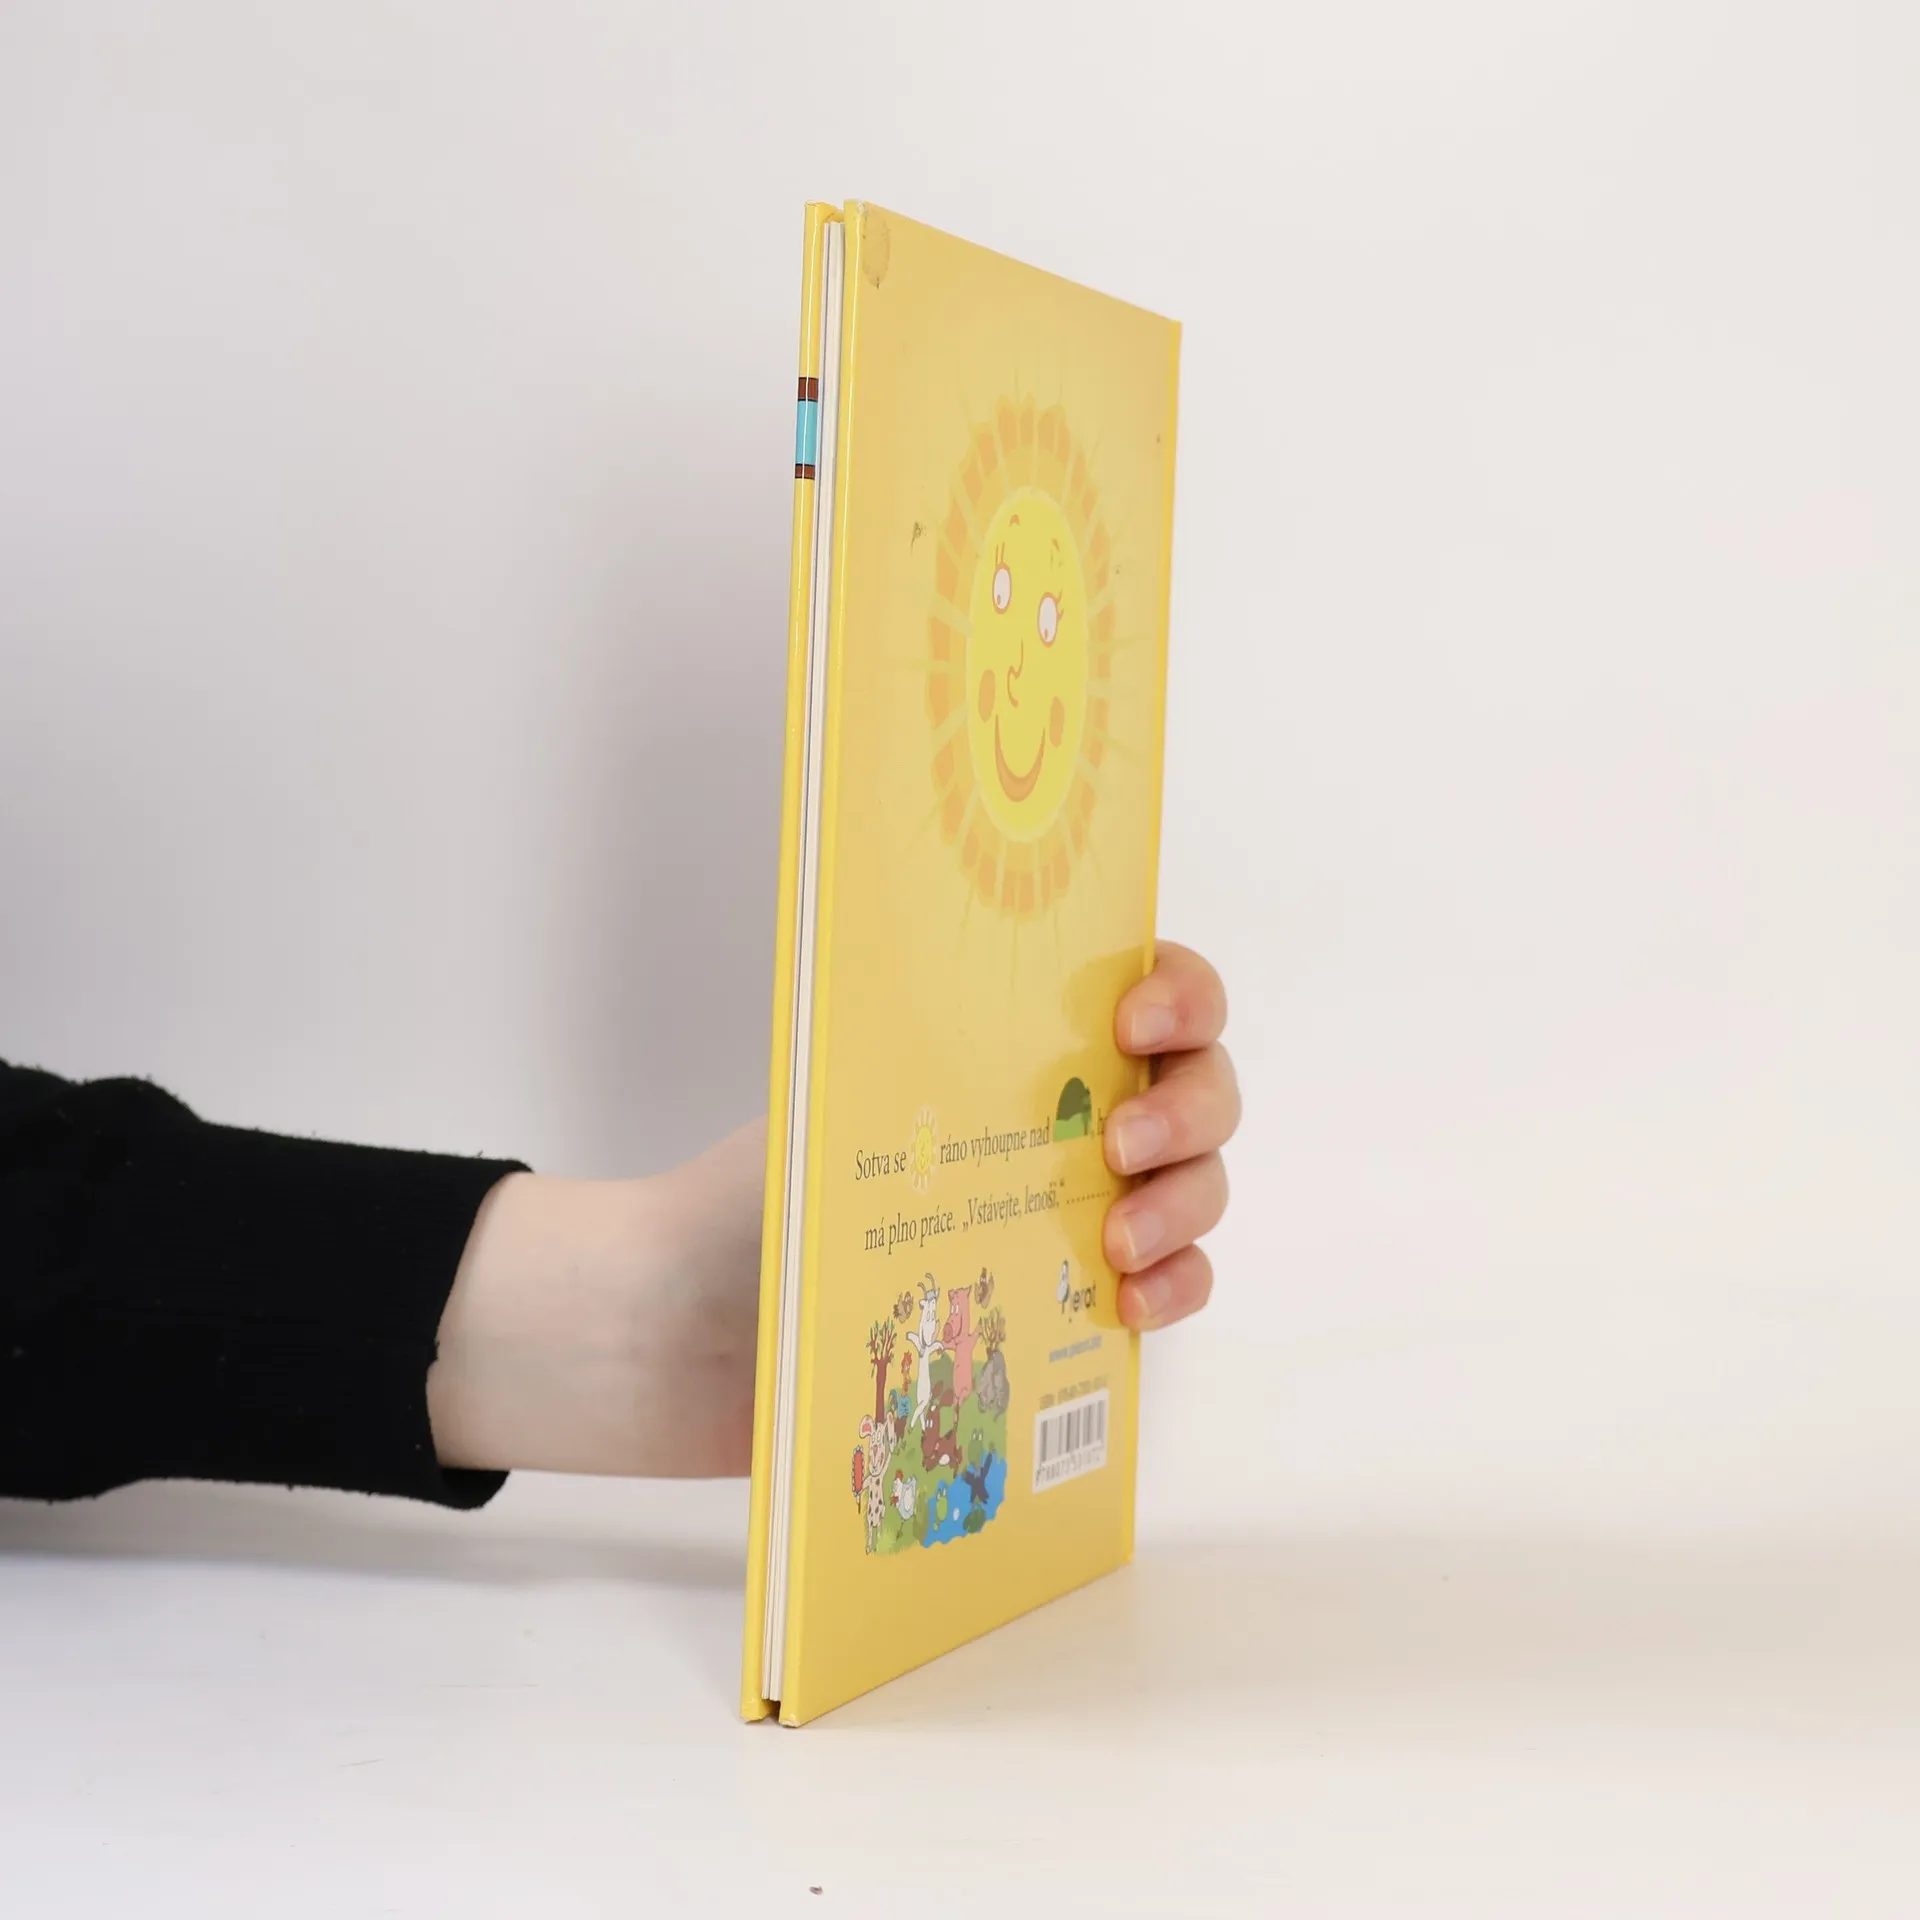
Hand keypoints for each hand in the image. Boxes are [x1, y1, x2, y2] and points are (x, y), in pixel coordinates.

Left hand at [428, 943, 1235, 1476]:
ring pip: (1198, 1184)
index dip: (1178, 993)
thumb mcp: (832, 1094)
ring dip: (1185, 1204)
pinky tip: (1131, 1306)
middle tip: (1121, 1144)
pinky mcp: (1073, 1307)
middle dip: (1188, 1107)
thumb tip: (1000, 982)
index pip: (1145, 982)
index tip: (1132, 1027)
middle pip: (1196, 1084)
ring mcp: (1074, 1210)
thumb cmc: (743, 1199)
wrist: (684, 1333)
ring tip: (1118, 1246)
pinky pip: (1175, 1283)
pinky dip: (1176, 1286)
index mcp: (1007, 1042)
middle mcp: (1056, 1115)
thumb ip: (928, 1045)